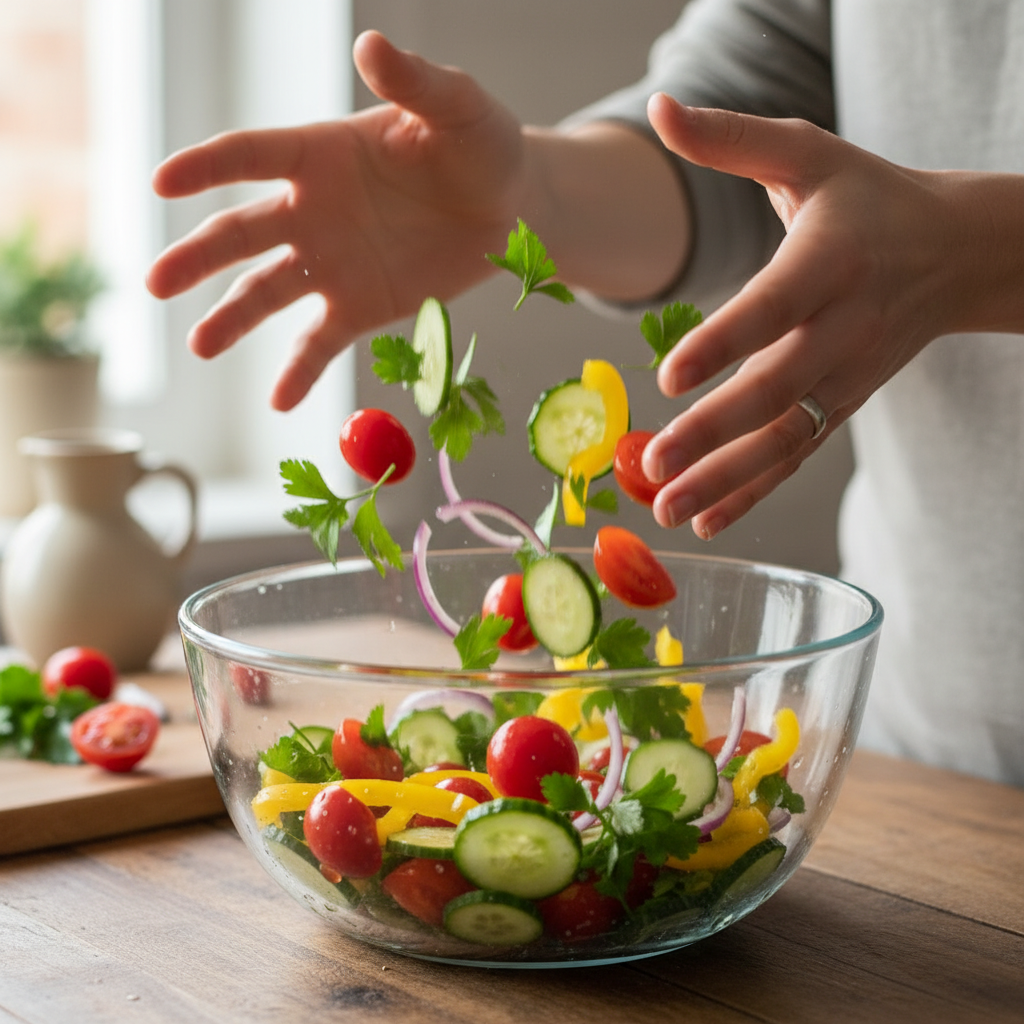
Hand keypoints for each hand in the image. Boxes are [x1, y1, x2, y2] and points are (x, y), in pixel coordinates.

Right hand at [146, 31, 525, 409]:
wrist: (515, 208)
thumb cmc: (482, 146)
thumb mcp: (455, 106)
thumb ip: (413, 83)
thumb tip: (371, 46)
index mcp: (323, 153)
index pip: (250, 157)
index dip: (206, 168)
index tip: (163, 183)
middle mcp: (313, 210)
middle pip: (241, 234)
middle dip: (198, 258)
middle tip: (157, 283)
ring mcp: (333, 262)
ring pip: (266, 292)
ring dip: (230, 318)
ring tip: (199, 346)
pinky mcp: (361, 307)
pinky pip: (319, 343)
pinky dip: (299, 372)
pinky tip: (279, 402)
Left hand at [641, 93, 1023, 537]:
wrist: (952, 253)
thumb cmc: (866, 199)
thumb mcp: (806, 155)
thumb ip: (730, 139)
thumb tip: (658, 108)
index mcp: (829, 262)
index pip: (772, 308)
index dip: (724, 343)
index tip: (671, 377)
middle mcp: (841, 329)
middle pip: (776, 391)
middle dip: (714, 434)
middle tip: (654, 464)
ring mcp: (844, 378)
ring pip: (783, 438)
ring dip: (725, 480)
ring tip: (667, 510)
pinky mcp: (840, 406)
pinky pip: (794, 457)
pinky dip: (751, 492)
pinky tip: (704, 519)